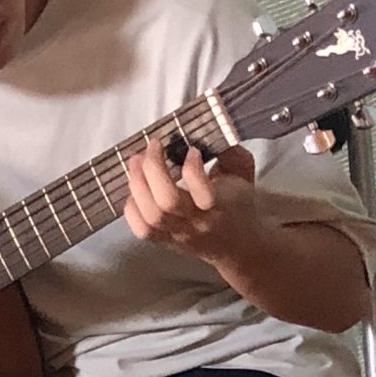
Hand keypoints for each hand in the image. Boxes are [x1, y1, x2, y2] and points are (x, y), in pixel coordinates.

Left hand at [121, 140, 260, 264]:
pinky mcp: (165, 241)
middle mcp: (198, 224)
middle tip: (153, 146)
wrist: (238, 245)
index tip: (192, 150)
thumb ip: (232, 152)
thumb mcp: (243, 174)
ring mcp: (179, 234)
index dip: (192, 168)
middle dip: (153, 168)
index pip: (203, 194)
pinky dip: (131, 208)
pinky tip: (135, 190)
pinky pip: (141, 230)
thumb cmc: (239, 204)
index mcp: (221, 207)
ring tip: (137, 161)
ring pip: (150, 215)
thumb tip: (211, 131)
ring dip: (137, 183)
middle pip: (168, 202)